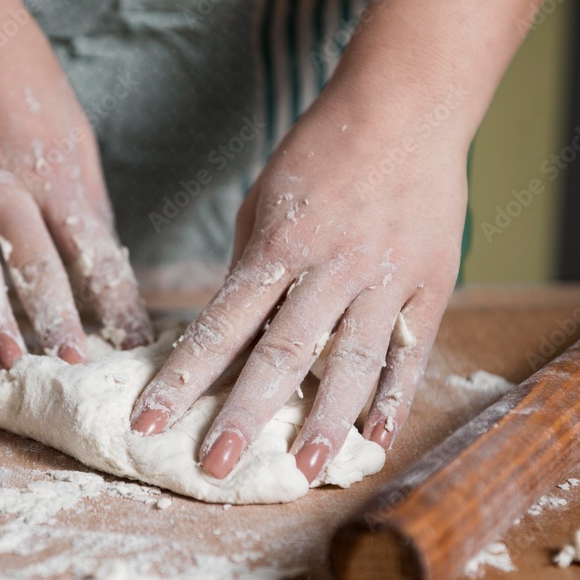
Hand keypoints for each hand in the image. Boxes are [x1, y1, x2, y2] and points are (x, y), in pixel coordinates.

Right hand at [0, 0, 151, 366]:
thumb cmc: (23, 73)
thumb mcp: (72, 128)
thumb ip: (83, 193)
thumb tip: (100, 251)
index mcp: (56, 169)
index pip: (92, 248)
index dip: (114, 297)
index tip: (132, 341)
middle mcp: (6, 179)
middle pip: (35, 261)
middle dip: (59, 317)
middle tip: (75, 365)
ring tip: (7, 360)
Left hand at [131, 92, 466, 481]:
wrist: (407, 107)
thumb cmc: (322, 151)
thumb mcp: (264, 200)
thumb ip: (249, 267)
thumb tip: (229, 327)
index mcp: (278, 246)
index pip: (220, 326)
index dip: (182, 379)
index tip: (150, 421)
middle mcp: (330, 268)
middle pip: (281, 354)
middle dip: (245, 415)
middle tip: (215, 465)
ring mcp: (384, 279)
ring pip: (351, 362)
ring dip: (326, 422)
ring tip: (304, 472)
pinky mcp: (429, 285)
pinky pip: (411, 351)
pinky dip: (395, 399)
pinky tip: (376, 440)